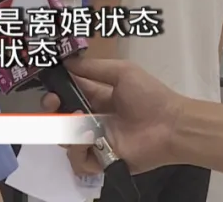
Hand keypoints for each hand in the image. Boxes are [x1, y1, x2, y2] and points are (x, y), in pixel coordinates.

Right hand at [40, 57, 185, 174]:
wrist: (171, 126)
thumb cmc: (150, 96)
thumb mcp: (123, 72)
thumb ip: (93, 68)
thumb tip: (66, 61)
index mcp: (98, 98)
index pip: (68, 94)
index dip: (56, 90)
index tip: (50, 85)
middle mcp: (93, 120)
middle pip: (60, 118)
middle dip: (50, 110)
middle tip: (53, 103)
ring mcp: (96, 141)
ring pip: (65, 139)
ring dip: (65, 128)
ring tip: (77, 120)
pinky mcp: (102, 160)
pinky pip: (79, 160)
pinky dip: (78, 150)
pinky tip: (87, 138)